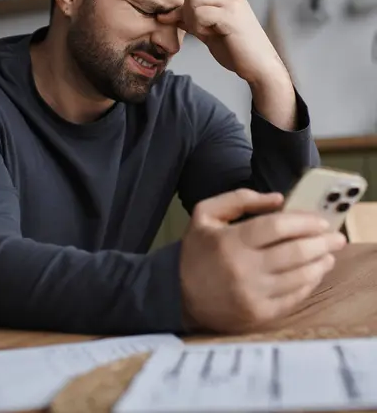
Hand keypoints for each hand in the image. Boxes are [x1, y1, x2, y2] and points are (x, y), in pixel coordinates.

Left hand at [163, 0, 296, 129]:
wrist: (261, 68)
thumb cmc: (239, 54)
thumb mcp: (211, 35)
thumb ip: (195, 24)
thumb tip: (174, 17)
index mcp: (228, 0)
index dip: (182, 10)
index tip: (177, 24)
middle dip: (186, 14)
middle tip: (198, 32)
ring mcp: (232, 5)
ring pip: (194, 1)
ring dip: (193, 21)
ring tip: (206, 34)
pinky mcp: (230, 17)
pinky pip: (201, 14)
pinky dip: (199, 25)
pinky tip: (210, 35)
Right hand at [180, 189, 345, 333]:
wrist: (177, 293)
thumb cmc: (196, 250)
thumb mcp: (206, 213)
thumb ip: (239, 198)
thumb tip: (278, 199)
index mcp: (230, 241)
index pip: (278, 227)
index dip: (304, 221)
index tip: (320, 220)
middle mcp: (243, 269)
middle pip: (295, 251)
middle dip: (322, 242)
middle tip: (336, 237)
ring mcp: (252, 295)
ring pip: (299, 276)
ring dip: (320, 263)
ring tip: (329, 254)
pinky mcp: (258, 315)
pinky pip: (293, 298)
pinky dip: (309, 284)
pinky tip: (314, 273)